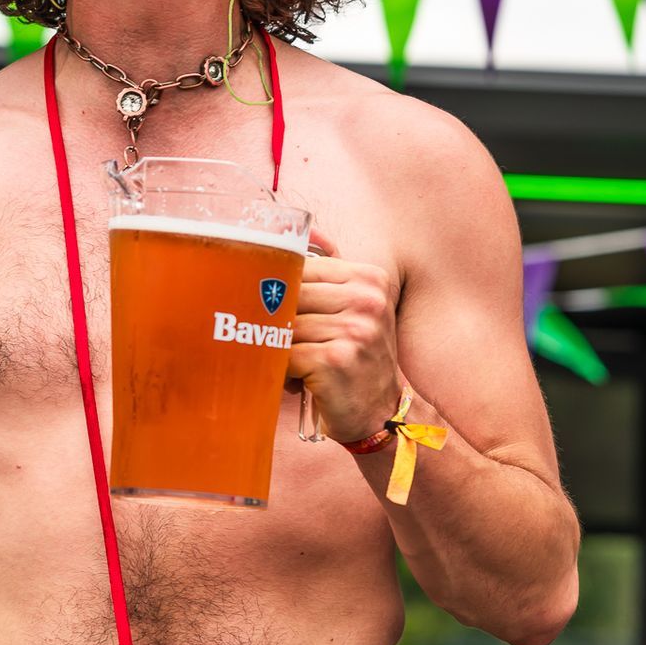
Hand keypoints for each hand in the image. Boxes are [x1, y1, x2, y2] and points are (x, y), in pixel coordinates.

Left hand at [287, 232, 402, 442]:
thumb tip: (297, 232)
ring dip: (277, 347)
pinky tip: (296, 379)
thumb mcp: (352, 308)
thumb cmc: (356, 357)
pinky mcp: (336, 359)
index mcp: (369, 278)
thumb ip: (327, 272)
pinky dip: (281, 369)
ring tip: (291, 362)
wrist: (379, 413)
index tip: (266, 303)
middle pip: (289, 294)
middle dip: (274, 319)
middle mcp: (367, 300)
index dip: (278, 288)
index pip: (301, 266)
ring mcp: (355, 330)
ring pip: (284, 326)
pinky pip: (285, 354)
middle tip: (270, 336)